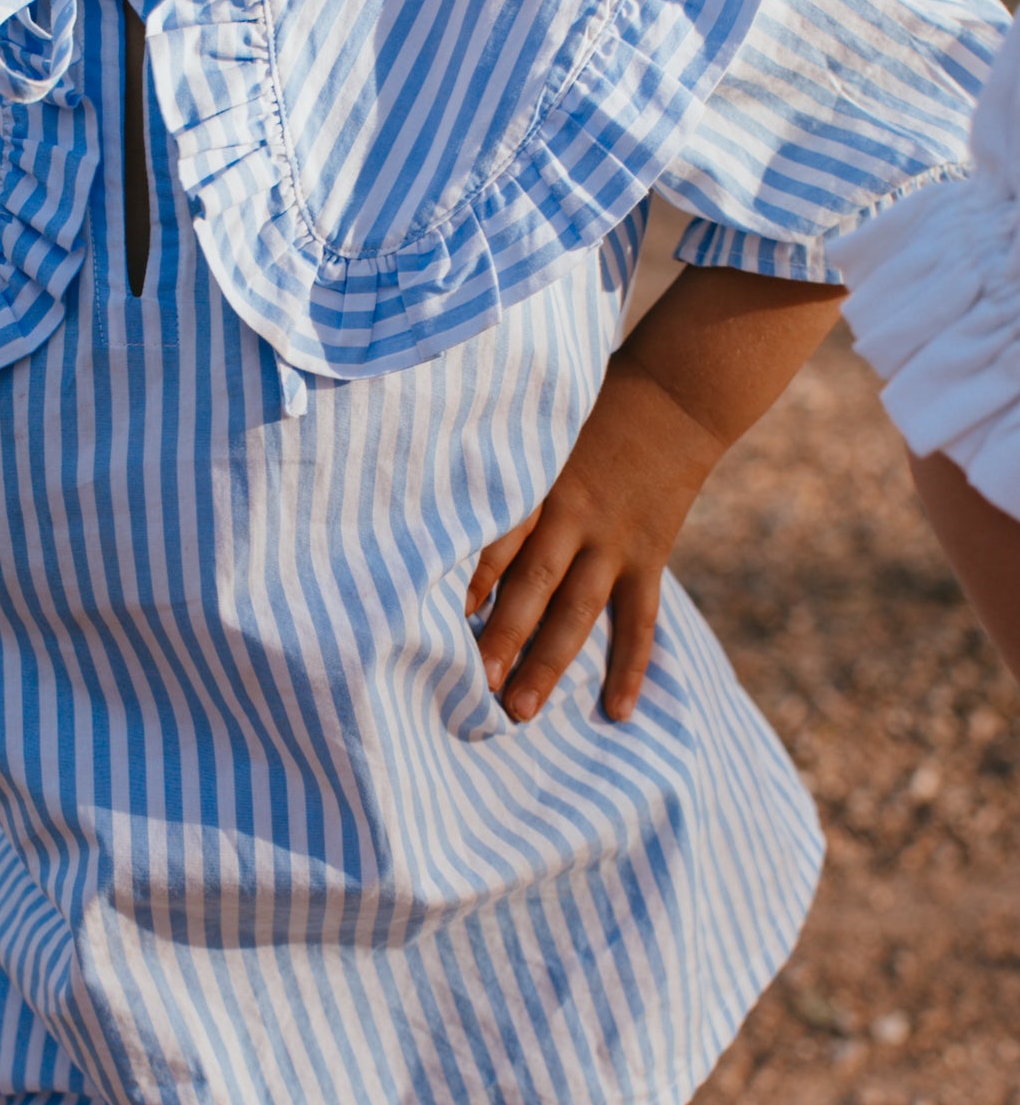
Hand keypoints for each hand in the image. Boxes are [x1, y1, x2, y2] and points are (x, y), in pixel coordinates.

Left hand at [467, 349, 724, 723]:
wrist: (676, 393)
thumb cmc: (590, 404)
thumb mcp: (536, 421)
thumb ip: (499, 461)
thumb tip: (441, 493)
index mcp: (538, 479)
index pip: (495, 535)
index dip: (465, 576)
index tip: (426, 614)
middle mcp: (573, 515)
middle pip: (531, 584)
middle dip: (501, 635)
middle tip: (470, 684)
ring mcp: (614, 541)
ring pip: (578, 611)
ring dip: (549, 662)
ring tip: (520, 710)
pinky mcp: (649, 555)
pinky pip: (639, 620)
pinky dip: (630, 665)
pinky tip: (617, 711)